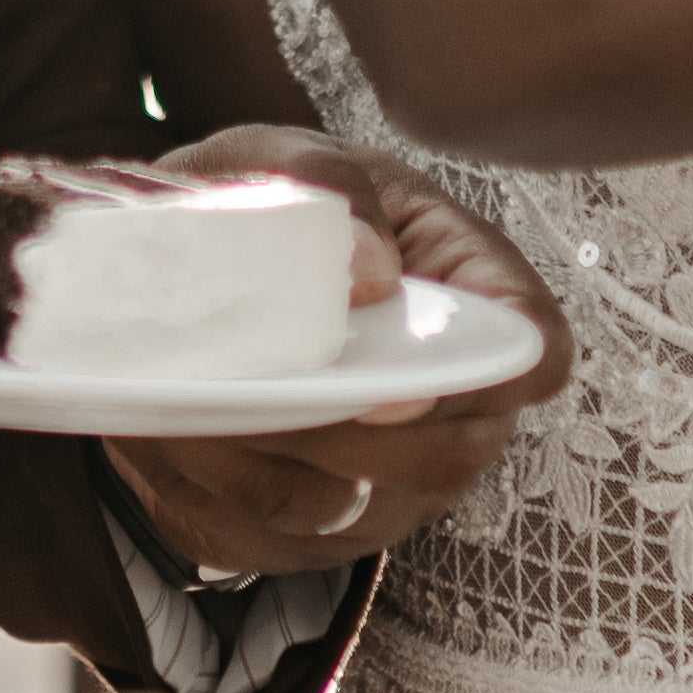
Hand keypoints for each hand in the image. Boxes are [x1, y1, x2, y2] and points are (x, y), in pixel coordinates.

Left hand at [105, 127, 570, 580]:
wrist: (193, 260)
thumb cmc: (266, 202)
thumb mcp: (287, 154)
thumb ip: (329, 188)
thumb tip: (371, 271)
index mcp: (471, 296)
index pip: (533, 355)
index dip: (492, 381)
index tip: (399, 381)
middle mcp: (450, 409)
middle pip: (445, 460)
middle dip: (348, 439)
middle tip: (260, 396)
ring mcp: (386, 483)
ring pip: (343, 513)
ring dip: (259, 467)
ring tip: (183, 409)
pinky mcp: (306, 530)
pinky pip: (264, 538)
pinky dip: (204, 494)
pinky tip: (160, 435)